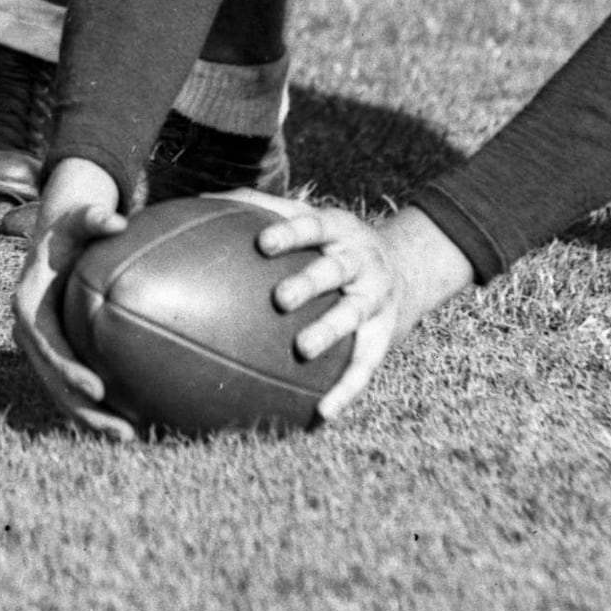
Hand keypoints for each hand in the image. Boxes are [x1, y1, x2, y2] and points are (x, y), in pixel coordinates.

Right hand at [13, 157, 138, 441]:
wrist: (52, 243)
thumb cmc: (69, 231)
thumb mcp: (76, 218)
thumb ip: (93, 216)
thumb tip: (115, 220)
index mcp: (28, 305)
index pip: (47, 344)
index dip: (69, 369)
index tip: (97, 389)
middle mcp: (29, 333)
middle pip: (54, 380)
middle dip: (85, 411)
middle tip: (124, 431)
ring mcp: (41, 349)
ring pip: (61, 393)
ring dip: (92, 420)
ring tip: (131, 437)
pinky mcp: (54, 356)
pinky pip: (71, 388)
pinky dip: (95, 409)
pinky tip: (130, 423)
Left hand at [257, 200, 475, 425]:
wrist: (406, 269)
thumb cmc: (334, 242)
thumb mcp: (313, 219)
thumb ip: (263, 207)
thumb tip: (203, 197)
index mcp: (339, 231)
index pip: (313, 227)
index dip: (290, 233)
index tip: (263, 243)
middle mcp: (361, 263)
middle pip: (337, 270)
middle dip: (311, 282)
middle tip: (280, 299)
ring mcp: (375, 300)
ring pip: (353, 316)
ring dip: (330, 332)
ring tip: (303, 349)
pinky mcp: (383, 336)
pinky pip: (365, 366)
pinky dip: (345, 390)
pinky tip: (321, 413)